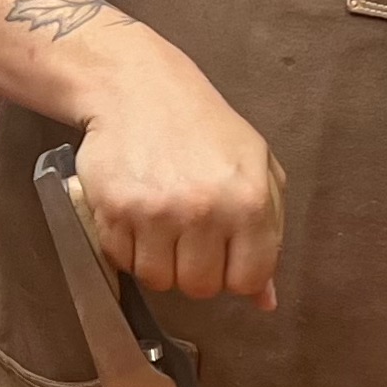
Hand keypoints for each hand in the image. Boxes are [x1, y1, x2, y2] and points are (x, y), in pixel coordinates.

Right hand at [73, 57, 285, 309]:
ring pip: (158, 279)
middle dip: (194, 268)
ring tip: (160, 222)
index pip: (247, 280)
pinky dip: (126, 246)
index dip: (234, 274)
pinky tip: (136, 213)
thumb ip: (270, 231)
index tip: (224, 254)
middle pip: (200, 288)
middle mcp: (205, 210)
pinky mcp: (116, 210)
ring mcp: (157, 211)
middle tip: (188, 234)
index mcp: (249, 201)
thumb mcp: (255, 165)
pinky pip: (122, 260)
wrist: (137, 86)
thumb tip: (265, 299)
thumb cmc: (201, 125)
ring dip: (158, 259)